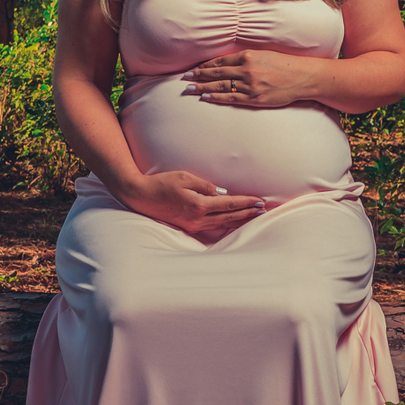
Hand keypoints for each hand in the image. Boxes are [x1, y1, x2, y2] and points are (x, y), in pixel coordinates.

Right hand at [118, 170, 264, 236]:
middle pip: (229, 218)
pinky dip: (226, 224)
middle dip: (247, 214)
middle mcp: (198, 218)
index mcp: (199, 205)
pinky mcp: (188, 226)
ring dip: (239, 220)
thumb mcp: (185, 177)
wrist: (140, 197)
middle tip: (263, 210)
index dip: (246, 203)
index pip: (229, 205)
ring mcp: (193, 225)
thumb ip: (205, 186)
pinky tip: (233, 222)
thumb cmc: (161, 183)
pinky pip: (212, 227)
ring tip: (253, 216)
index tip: (260, 201)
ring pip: (222, 225)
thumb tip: (223, 193)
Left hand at [182, 49, 318, 109]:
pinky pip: (231, 98)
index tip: (194, 68)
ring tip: (189, 88)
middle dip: (198, 75)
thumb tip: (227, 63)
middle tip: (184, 78)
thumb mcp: (264, 54)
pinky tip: (205, 96)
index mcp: (248, 56)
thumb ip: (246, 58)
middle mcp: (247, 70)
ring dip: (203, 87)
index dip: (205, 65)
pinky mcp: (255, 98)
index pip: (221, 61)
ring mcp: (250, 85)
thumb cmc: (285, 64)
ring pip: (220, 86)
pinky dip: (216, 97)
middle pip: (216, 73)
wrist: (303, 77)